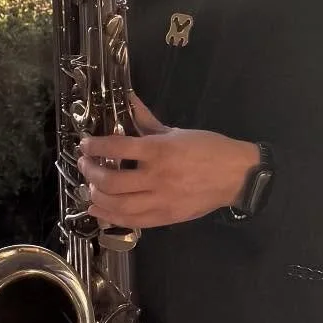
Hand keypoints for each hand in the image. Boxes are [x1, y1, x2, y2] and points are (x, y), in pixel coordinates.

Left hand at [76, 92, 260, 228]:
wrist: (236, 176)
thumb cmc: (208, 149)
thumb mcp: (176, 131)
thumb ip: (147, 120)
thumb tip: (127, 100)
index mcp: (159, 151)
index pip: (116, 148)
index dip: (94, 146)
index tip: (85, 144)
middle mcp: (156, 177)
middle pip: (111, 181)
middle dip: (91, 172)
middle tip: (85, 165)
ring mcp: (161, 201)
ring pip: (118, 205)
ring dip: (97, 197)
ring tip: (90, 188)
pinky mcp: (165, 218)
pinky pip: (132, 222)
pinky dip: (110, 218)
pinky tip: (98, 211)